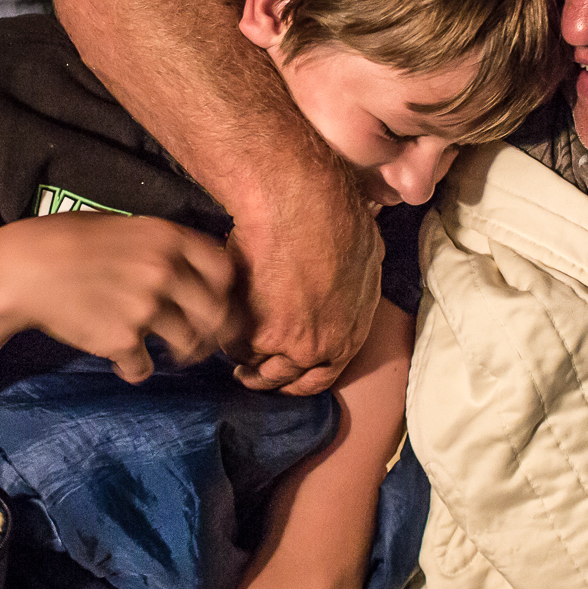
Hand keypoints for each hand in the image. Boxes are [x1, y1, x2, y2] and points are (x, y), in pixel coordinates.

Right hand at [0, 213, 234, 382]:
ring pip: (188, 345)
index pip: (225, 269)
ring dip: (179, 354)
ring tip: (163, 352)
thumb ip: (160, 245)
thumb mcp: (123, 227)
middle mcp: (165, 271)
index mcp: (168, 237)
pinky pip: (144, 369)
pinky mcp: (122, 340)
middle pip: (215, 314)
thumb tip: (192, 268)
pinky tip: (121, 360)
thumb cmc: (68, 241)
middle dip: (211, 332)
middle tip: (197, 340)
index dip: (225, 291)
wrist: (23, 269)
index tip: (214, 302)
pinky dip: (134, 369)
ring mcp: (146, 308)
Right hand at [225, 176, 380, 394]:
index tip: (283, 378)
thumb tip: (349, 285)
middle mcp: (316, 348)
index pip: (321, 378)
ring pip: (254, 365)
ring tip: (231, 355)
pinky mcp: (249, 330)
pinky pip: (232, 343)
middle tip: (248, 374)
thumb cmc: (337, 222)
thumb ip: (353, 289)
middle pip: (283, 379)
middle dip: (265, 379)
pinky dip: (225, 336)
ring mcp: (282, 343)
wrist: (300, 208)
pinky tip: (222, 325)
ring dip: (243, 361)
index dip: (298, 381)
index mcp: (348, 336)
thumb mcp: (365, 262)